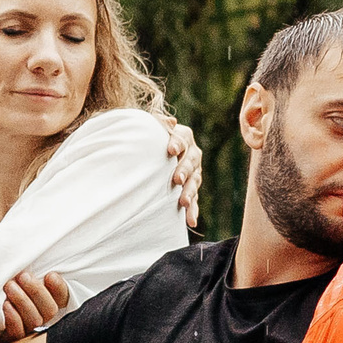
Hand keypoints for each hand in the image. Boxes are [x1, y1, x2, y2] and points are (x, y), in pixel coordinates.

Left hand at [0, 270, 70, 342]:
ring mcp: (27, 330)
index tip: (50, 276)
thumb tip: (31, 257)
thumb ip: (27, 274)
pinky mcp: (11, 339)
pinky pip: (18, 332)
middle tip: (23, 277)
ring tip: (9, 286)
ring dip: (23, 301)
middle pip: (50, 309)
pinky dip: (14, 318)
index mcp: (46, 302)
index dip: (59, 288)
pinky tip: (6, 305)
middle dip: (37, 291)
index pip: (62, 298)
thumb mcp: (14, 279)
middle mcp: (41, 317)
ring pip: (35, 320)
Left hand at [159, 112, 204, 227]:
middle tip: (177, 178)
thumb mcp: (150, 128)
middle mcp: (192, 154)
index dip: (177, 143)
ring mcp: (194, 172)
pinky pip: (194, 200)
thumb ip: (158, 123)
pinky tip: (191, 221)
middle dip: (184, 170)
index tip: (170, 149)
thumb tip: (171, 122)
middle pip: (191, 161)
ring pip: (194, 182)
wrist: (152, 154)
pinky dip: (193, 211)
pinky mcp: (191, 189)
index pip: (183, 138)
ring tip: (184, 202)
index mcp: (183, 136)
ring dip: (189, 192)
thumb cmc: (149, 138)